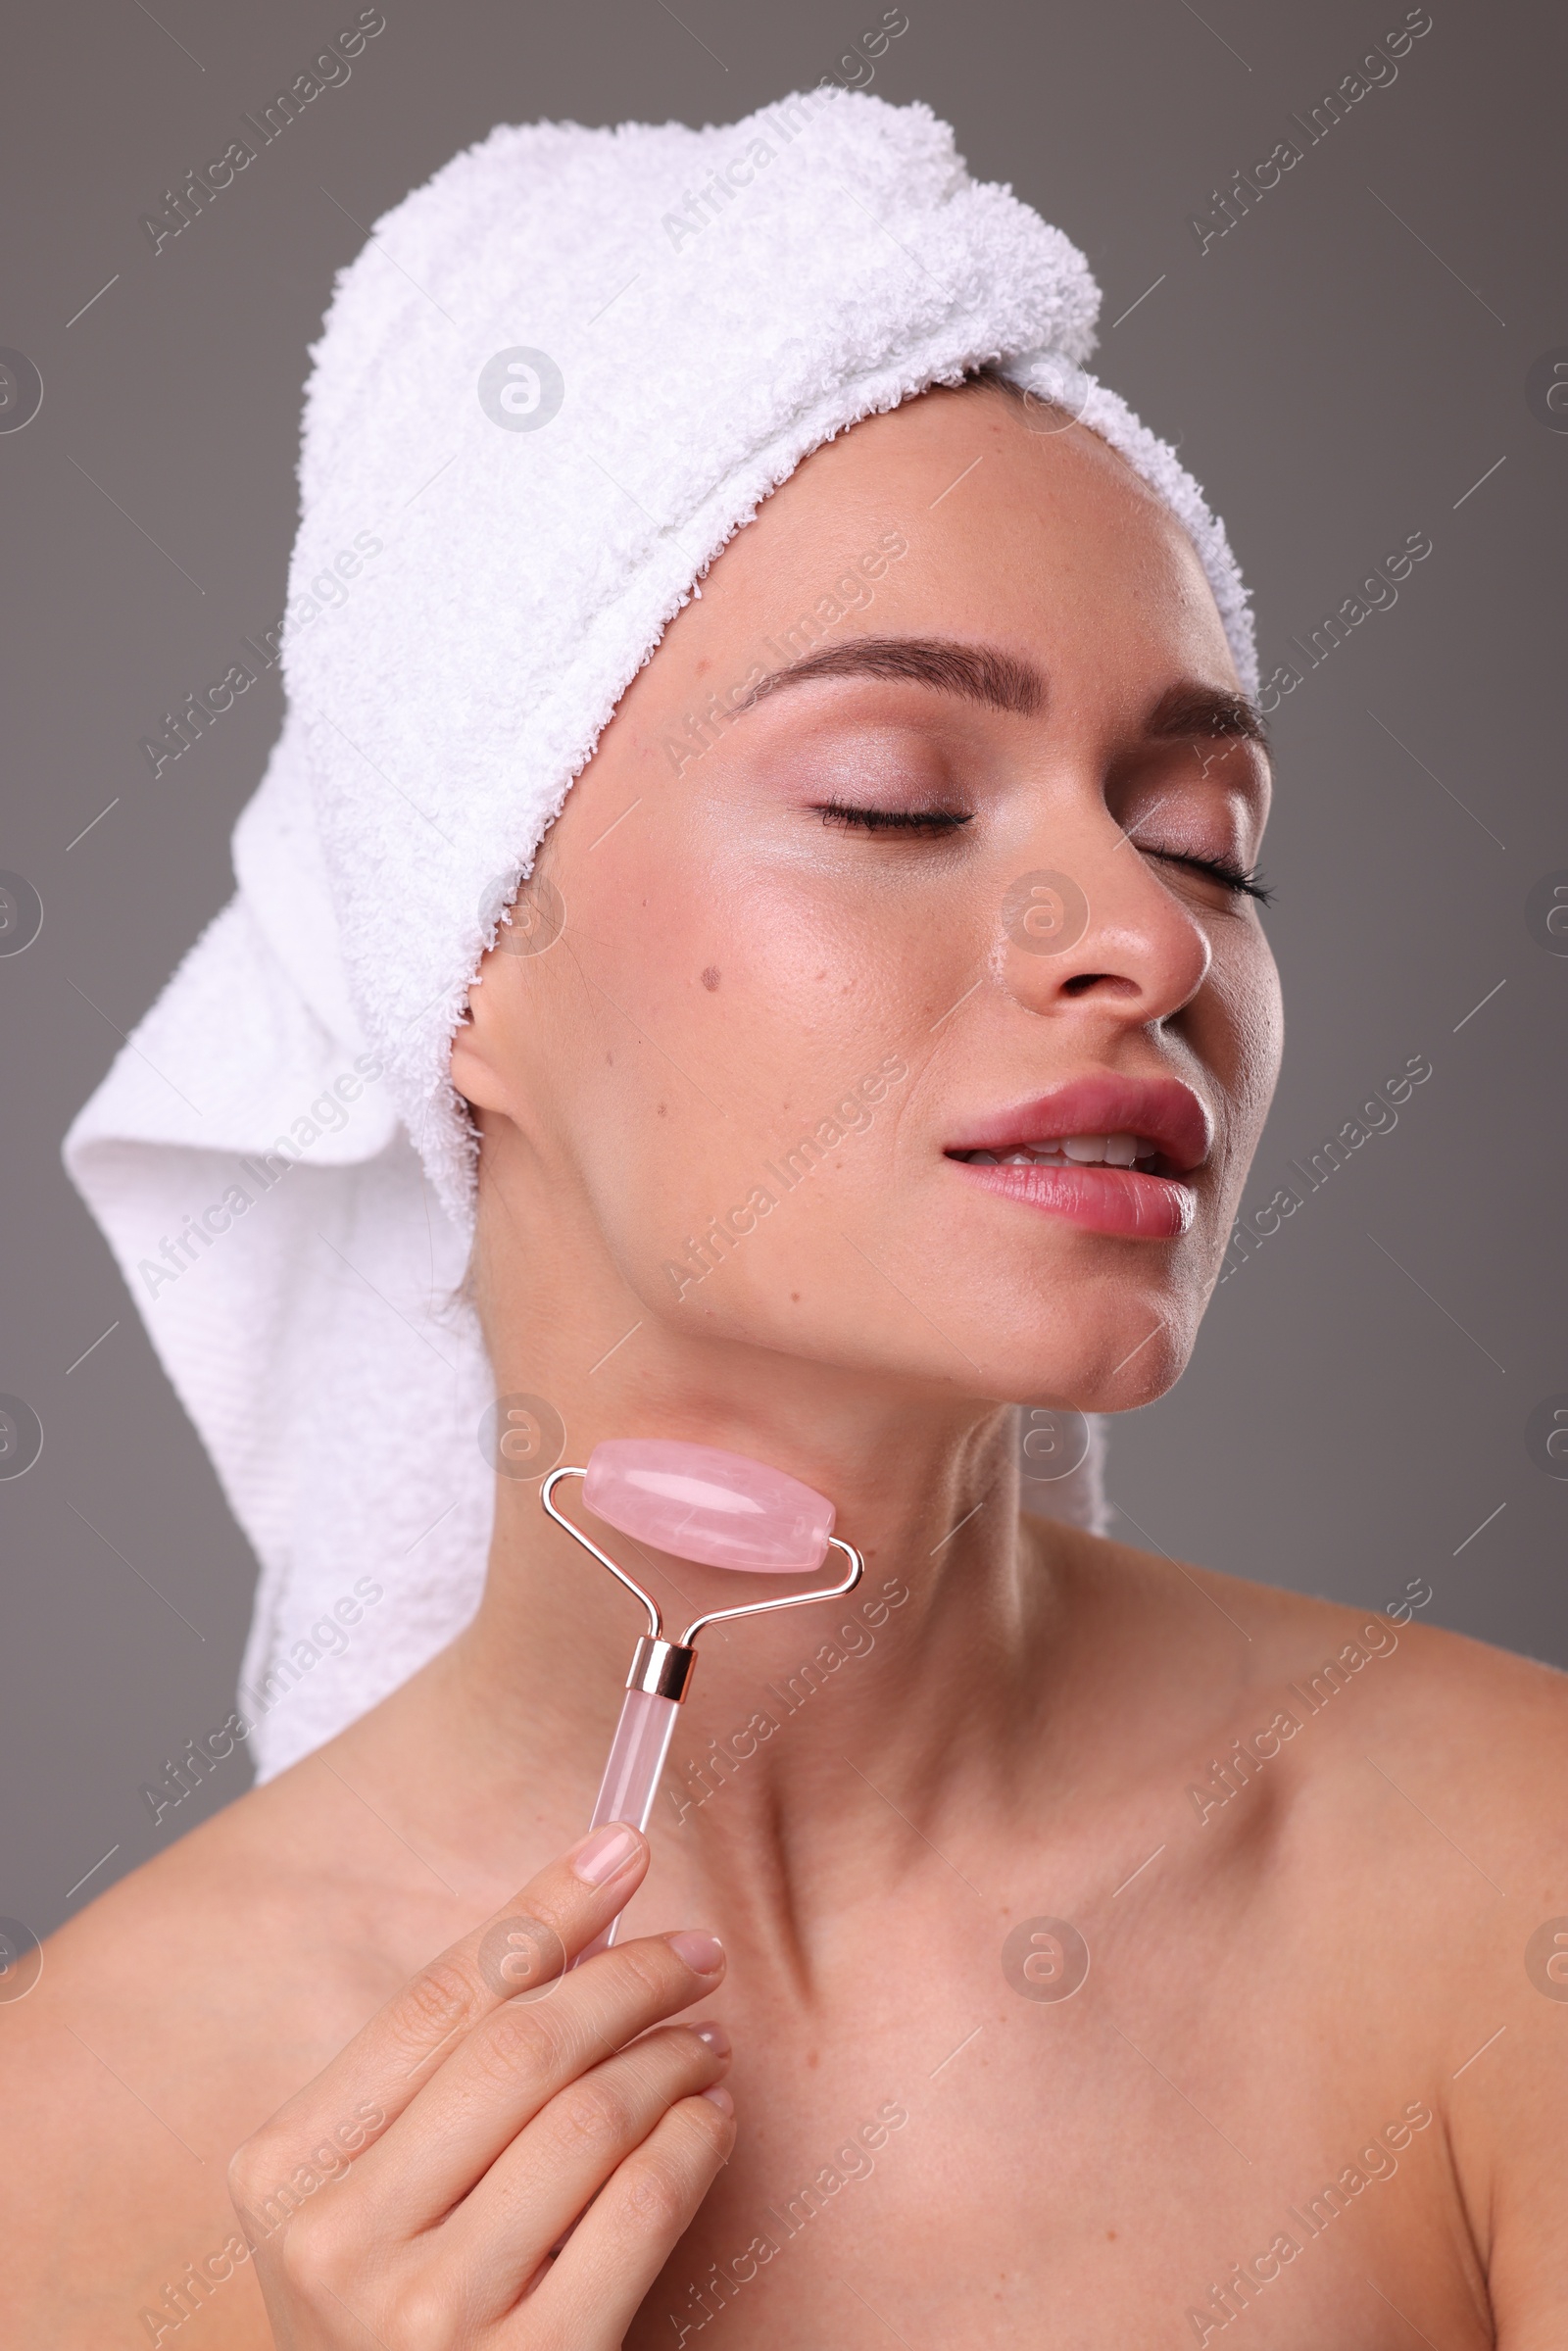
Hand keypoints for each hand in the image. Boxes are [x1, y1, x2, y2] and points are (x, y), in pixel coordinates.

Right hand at [227, 1823, 732, 2346]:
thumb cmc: (409, 2307)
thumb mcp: (380, 2195)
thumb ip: (446, 2077)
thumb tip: (577, 1922)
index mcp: (287, 2171)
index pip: (438, 1997)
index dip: (541, 1911)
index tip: (619, 1851)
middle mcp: (339, 2241)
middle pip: (520, 2047)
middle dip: (626, 1974)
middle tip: (694, 1950)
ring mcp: (427, 2317)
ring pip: (589, 2117)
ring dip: (672, 2057)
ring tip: (705, 2042)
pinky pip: (640, 2206)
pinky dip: (694, 2141)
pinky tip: (710, 2121)